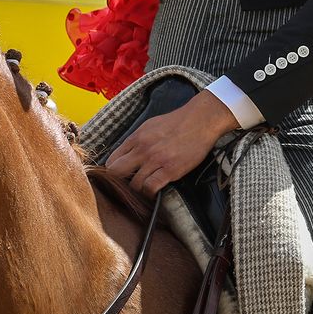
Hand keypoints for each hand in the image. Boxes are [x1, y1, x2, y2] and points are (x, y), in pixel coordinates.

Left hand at [104, 90, 237, 196]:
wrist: (200, 120)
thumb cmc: (177, 122)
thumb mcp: (150, 126)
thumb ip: (136, 140)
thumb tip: (124, 154)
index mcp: (136, 138)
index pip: (112, 160)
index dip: (113, 171)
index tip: (119, 176)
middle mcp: (143, 149)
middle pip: (116, 173)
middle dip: (119, 182)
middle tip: (127, 185)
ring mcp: (156, 160)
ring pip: (134, 184)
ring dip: (137, 189)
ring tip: (143, 189)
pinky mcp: (170, 170)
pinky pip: (151, 188)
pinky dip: (149, 193)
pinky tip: (153, 191)